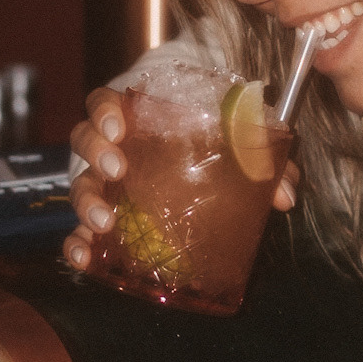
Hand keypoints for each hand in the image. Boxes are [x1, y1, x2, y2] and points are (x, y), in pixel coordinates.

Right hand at [62, 82, 300, 272]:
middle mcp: (112, 145)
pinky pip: (80, 229)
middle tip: (117, 171)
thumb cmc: (212, 134)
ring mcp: (105, 181)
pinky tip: (83, 259)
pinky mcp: (107, 215)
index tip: (119, 126)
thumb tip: (285, 197)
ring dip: (86, 202)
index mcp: (135, 114)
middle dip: (95, 156)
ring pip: (79, 184)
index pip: (104, 102)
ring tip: (104, 222)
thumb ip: (262, 157)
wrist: (202, 147)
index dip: (104, 112)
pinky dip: (77, 243)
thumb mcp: (238, 134)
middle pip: (84, 141)